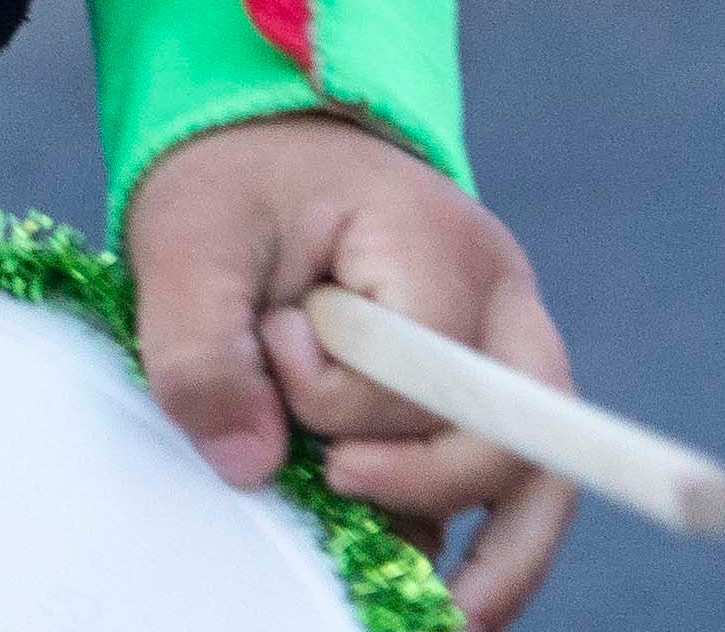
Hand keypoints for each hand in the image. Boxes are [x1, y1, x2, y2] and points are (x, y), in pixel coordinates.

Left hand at [128, 115, 576, 625]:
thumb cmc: (233, 180)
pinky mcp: (481, 386)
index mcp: (437, 246)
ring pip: (536, 473)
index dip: (343, 401)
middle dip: (425, 491)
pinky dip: (484, 540)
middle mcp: (498, 300)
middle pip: (515, 436)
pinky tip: (449, 596)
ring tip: (451, 623)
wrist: (267, 140)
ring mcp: (502, 346)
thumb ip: (200, 345)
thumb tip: (251, 467)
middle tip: (334, 491)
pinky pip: (510, 479)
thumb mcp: (187, 239)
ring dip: (500, 558)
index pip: (421, 373)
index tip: (276, 353)